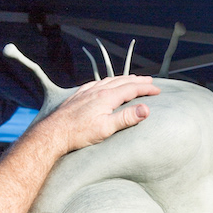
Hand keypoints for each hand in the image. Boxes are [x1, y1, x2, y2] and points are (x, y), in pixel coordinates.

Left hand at [38, 75, 160, 157]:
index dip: (146, 89)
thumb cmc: (80, 134)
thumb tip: (146, 109)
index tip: (158, 90)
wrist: (54, 133)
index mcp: (107, 97)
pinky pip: (96, 82)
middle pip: (122, 81)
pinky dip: (107, 81)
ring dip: (123, 79)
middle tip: (150, 81)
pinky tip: (105, 83)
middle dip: (138, 81)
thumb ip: (126, 118)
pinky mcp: (78, 95)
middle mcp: (97, 90)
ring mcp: (87, 91)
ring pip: (109, 80)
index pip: (131, 89)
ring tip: (132, 79)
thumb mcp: (106, 129)